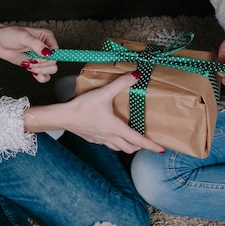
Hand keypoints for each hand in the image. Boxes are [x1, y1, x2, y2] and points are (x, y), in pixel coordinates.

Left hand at [0, 17, 58, 82]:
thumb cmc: (9, 34)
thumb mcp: (22, 36)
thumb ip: (36, 44)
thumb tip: (48, 53)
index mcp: (47, 37)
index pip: (56, 51)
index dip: (48, 56)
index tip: (38, 56)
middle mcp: (46, 48)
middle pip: (54, 62)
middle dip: (40, 63)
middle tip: (29, 59)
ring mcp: (41, 58)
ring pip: (51, 70)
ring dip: (39, 70)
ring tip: (28, 63)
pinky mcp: (36, 65)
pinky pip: (45, 76)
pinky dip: (40, 77)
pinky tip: (32, 72)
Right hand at [23, 72, 164, 153]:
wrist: (63, 117)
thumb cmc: (82, 106)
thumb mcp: (103, 93)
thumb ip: (120, 83)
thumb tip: (136, 75)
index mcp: (116, 128)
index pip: (138, 140)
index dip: (151, 146)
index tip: (162, 150)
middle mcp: (110, 137)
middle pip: (130, 149)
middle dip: (140, 147)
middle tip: (146, 141)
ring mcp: (101, 140)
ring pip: (119, 149)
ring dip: (127, 146)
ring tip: (132, 139)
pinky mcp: (93, 139)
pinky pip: (108, 145)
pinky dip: (115, 142)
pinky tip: (112, 134)